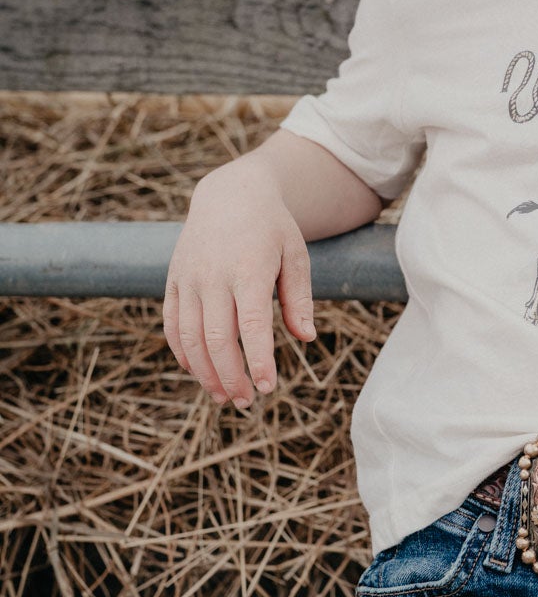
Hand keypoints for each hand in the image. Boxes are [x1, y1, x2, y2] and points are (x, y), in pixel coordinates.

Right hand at [164, 163, 315, 410]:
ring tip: (224, 397)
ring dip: (204, 373)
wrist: (230, 195)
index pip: (251, 326)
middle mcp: (213, 275)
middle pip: (216, 339)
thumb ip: (299, 298)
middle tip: (247, 402)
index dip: (258, 361)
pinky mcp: (173, 281)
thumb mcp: (296, 255)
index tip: (268, 387)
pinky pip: (172, 324)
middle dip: (231, 377)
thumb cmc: (272, 229)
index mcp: (248, 269)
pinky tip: (199, 373)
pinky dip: (182, 353)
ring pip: (189, 337)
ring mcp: (188, 278)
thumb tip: (305, 338)